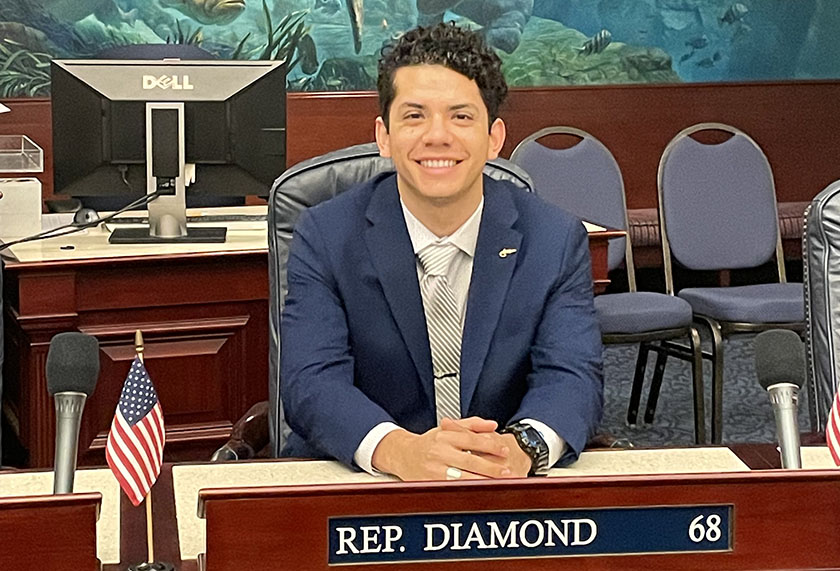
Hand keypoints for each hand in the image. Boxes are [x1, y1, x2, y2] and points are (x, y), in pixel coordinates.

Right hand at [371, 417, 513, 480]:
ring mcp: (435, 469)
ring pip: (463, 477)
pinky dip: (469, 489)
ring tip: (498, 483)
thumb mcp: (448, 428)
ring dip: (483, 481)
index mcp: (445, 436)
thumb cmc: (429, 442)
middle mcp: (439, 452)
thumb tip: (493, 424)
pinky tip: (480, 490)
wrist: (403, 454)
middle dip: (491, 467)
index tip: (505, 450)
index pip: (472, 440)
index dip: (491, 445)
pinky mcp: (432, 483)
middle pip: (471, 460)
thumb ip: (472, 424)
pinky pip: (454, 487)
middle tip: (507, 471)